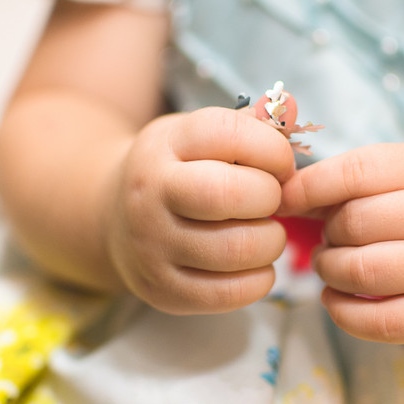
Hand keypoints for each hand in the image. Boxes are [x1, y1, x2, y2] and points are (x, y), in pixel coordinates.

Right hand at [104, 107, 295, 313]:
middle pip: (232, 194)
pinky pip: (231, 293)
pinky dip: (259, 279)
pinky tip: (253, 263)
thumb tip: (290, 110)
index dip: (272, 150)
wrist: (113, 218)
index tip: (279, 164)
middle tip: (270, 202)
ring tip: (263, 232)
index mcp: (165, 145)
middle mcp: (151, 193)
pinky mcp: (163, 289)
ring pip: (238, 248)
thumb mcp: (198, 136)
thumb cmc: (177, 172)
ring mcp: (153, 245)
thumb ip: (249, 124)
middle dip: (271, 198)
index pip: (229, 134)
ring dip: (271, 241)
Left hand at [277, 141, 403, 342]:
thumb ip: (347, 178)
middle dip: (327, 233)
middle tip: (330, 238)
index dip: (309, 187)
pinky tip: (336, 299)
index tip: (284, 200)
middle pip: (356, 224)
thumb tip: (283, 194)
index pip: (356, 172)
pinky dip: (343, 313)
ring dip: (330, 270)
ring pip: (363, 272)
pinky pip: (381, 322)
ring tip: (331, 264)